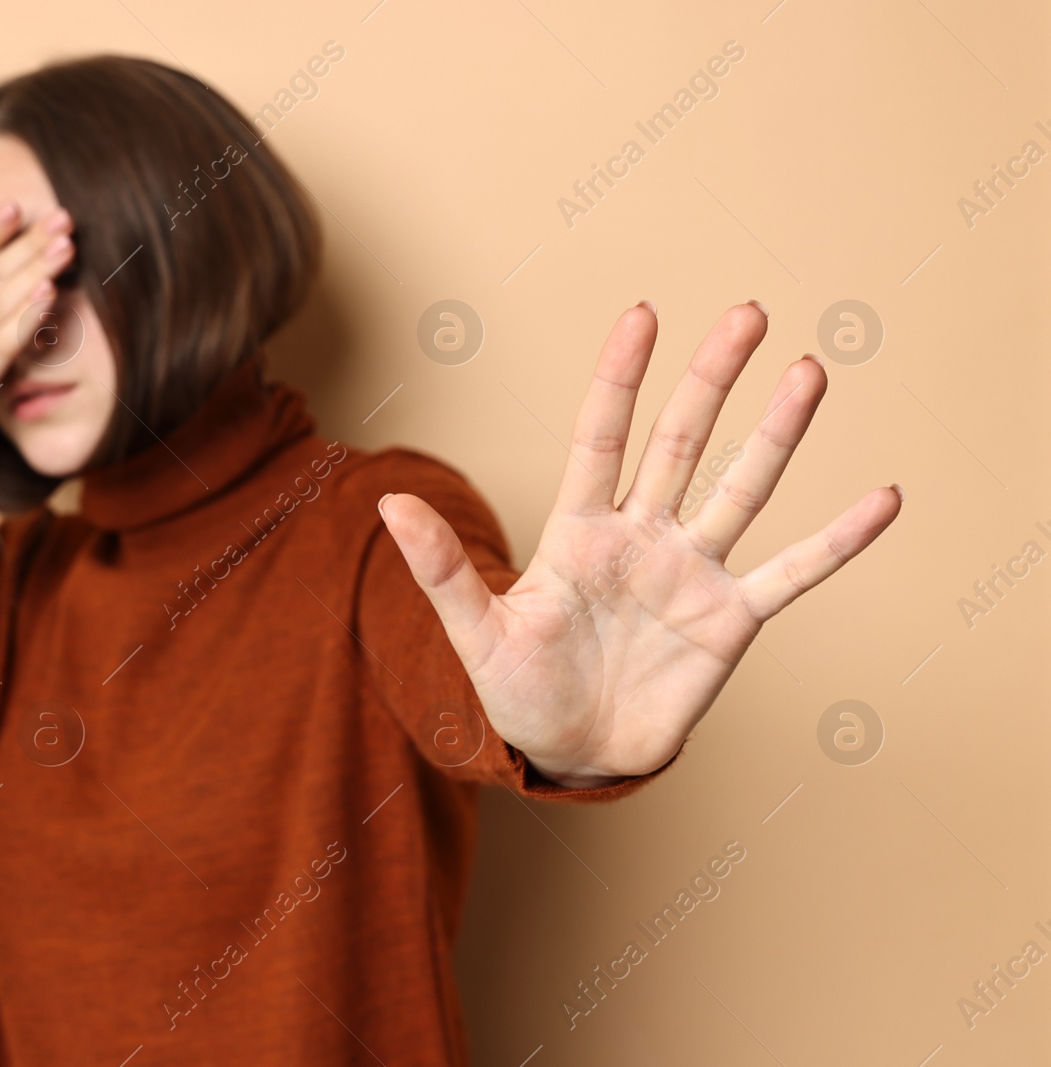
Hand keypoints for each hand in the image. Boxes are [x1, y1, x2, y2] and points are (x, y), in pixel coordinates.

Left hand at [379, 301, 901, 787]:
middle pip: (680, 442)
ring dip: (778, 434)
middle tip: (747, 312)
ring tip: (810, 371)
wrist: (571, 755)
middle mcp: (641, 537)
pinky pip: (793, 573)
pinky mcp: (730, 621)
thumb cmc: (518, 691)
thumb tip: (386, 504)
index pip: (601, 438)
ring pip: (741, 489)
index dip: (621, 379)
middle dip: (711, 379)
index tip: (643, 314)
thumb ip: (441, 571)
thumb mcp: (475, 634)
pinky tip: (883, 500)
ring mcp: (690, 574)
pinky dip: (837, 542)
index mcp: (578, 531)